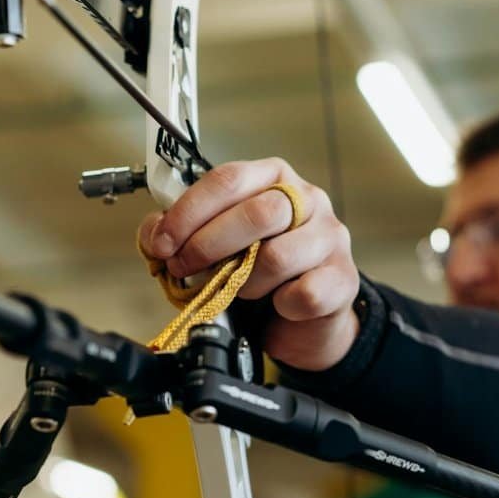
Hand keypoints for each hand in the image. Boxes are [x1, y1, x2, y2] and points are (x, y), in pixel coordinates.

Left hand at [138, 158, 359, 370]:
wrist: (305, 319)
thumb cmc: (259, 273)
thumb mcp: (217, 246)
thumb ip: (182, 235)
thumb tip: (154, 235)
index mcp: (273, 178)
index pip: (229, 180)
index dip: (189, 212)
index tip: (163, 242)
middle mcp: (308, 200)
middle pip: (258, 213)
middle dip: (209, 245)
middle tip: (185, 269)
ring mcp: (330, 237)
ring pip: (279, 256)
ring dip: (246, 282)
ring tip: (240, 291)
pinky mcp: (343, 278)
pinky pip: (303, 294)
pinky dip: (279, 305)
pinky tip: (277, 305)